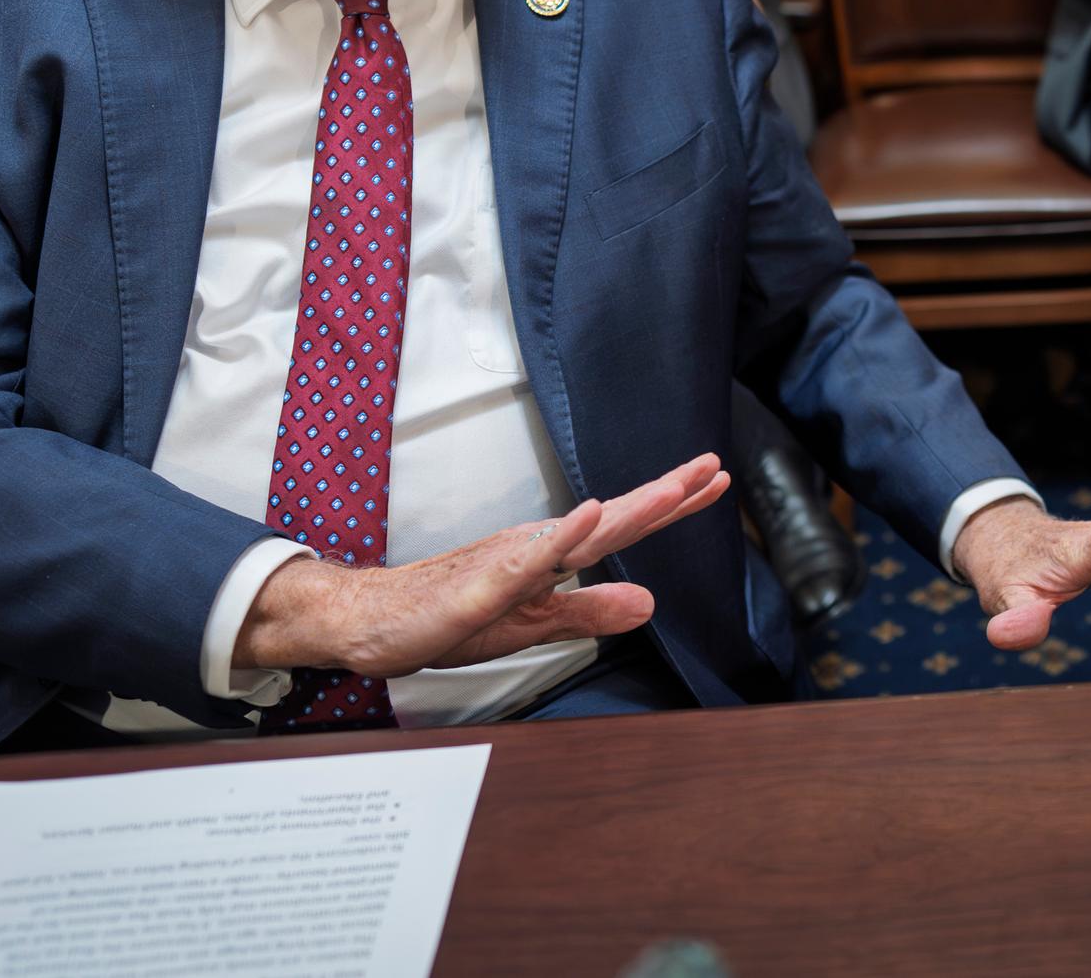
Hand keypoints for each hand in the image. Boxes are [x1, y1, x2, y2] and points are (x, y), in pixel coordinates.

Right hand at [235, 453, 730, 678]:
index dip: (673, 506)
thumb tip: (650, 603)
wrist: (372, 621)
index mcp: (554, 557)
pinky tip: (588, 518)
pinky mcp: (480, 588)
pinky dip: (561, 539)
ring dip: (628, 510)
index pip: (625, 528)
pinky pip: (525, 562)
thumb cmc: (449, 617)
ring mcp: (509, 565)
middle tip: (712, 467)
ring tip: (674, 488)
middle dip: (667, 494)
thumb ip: (591, 612)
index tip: (717, 480)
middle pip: (614, 519)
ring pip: (578, 532)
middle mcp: (538, 548)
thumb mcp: (534, 624)